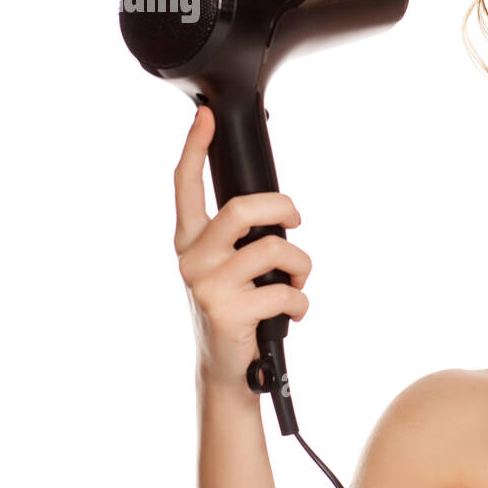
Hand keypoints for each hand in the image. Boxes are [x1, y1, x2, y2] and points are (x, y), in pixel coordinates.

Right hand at [174, 106, 312, 395]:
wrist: (227, 371)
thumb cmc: (237, 310)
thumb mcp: (228, 269)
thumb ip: (238, 239)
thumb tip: (279, 210)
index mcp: (191, 241)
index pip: (185, 186)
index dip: (193, 148)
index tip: (205, 116)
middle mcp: (191, 259)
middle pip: (241, 209)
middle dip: (282, 208)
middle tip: (297, 220)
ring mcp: (206, 285)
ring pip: (273, 249)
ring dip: (301, 265)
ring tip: (297, 281)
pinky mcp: (227, 312)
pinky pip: (285, 290)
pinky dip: (302, 301)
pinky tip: (293, 313)